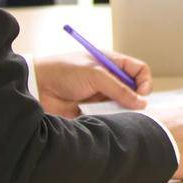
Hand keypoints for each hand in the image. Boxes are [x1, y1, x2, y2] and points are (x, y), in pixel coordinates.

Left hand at [33, 50, 151, 117]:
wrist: (38, 87)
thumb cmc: (64, 72)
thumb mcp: (95, 74)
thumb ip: (119, 89)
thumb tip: (141, 102)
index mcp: (111, 63)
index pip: (138, 70)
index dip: (144, 81)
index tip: (142, 93)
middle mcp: (109, 79)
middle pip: (134, 90)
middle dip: (136, 99)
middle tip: (133, 108)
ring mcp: (101, 96)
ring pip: (122, 106)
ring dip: (121, 111)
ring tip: (111, 112)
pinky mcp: (92, 111)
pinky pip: (109, 117)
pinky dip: (110, 119)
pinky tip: (101, 118)